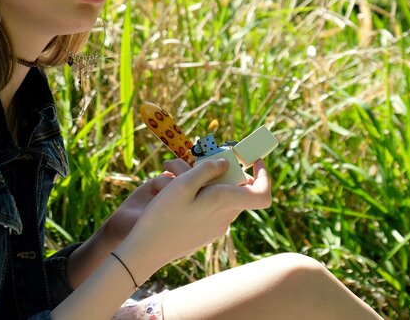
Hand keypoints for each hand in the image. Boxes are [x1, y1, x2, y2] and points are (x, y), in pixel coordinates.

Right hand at [114, 158, 270, 279]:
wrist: (146, 250)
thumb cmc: (163, 216)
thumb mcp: (182, 184)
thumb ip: (206, 169)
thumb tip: (224, 164)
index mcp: (224, 203)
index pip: (262, 194)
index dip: (264, 175)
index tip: (253, 160)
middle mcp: (225, 217)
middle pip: (234, 187)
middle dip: (217, 169)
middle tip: (192, 159)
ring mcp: (215, 227)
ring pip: (218, 195)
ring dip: (199, 180)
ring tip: (169, 171)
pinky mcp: (204, 232)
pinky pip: (208, 207)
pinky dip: (195, 194)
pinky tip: (169, 190)